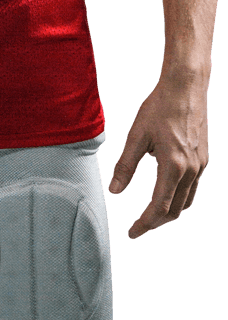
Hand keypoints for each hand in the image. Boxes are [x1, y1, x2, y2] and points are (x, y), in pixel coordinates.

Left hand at [108, 76, 209, 238]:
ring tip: (152, 215)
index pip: (159, 207)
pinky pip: (193, 188)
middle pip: (175, 210)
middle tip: (138, 226)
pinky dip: (180, 198)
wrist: (185, 87)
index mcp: (173, 166)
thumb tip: (115, 190)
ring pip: (187, 201)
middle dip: (156, 222)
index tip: (132, 232)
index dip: (144, 224)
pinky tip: (167, 192)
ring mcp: (200, 165)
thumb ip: (125, 165)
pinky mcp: (203, 158)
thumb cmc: (159, 107)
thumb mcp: (137, 135)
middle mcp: (191, 170)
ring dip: (169, 212)